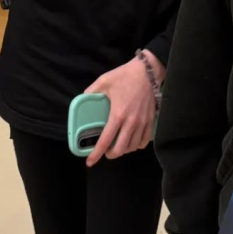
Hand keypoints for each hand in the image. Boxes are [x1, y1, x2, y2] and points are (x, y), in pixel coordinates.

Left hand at [84, 50, 162, 167]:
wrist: (146, 71)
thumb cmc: (124, 76)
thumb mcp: (103, 81)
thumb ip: (91, 92)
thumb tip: (82, 100)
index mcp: (117, 114)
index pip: (105, 140)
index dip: (96, 154)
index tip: (90, 162)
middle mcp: (130, 122)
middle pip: (120, 149)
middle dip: (110, 154)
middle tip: (105, 151)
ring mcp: (142, 123)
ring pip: (132, 147)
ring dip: (123, 150)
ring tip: (117, 146)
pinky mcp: (150, 121)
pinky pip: (143, 141)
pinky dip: (136, 146)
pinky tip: (131, 142)